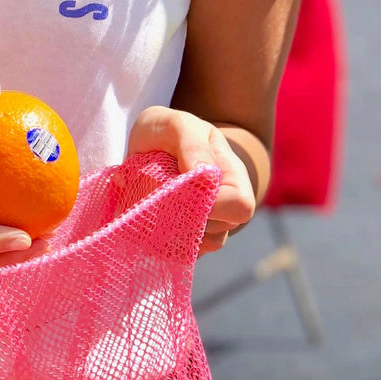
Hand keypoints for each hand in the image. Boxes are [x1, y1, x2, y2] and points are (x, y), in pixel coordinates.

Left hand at [127, 106, 256, 252]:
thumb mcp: (178, 125)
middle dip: (179, 216)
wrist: (151, 142)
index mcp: (232, 179)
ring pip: (189, 249)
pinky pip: (168, 254)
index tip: (178, 189)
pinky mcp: (179, 241)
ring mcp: (202, 228)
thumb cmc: (168, 131)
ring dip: (162, 228)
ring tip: (146, 199)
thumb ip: (192, 145)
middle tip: (155, 191)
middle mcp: (223, 209)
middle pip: (213, 235)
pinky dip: (150, 238)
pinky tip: (142, 213)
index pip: (238, 208)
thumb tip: (205, 176)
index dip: (210, 205)